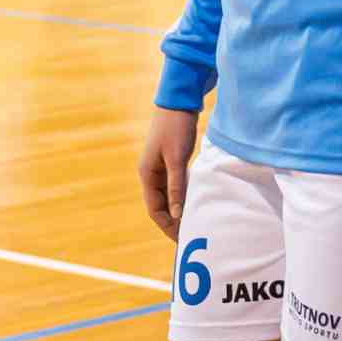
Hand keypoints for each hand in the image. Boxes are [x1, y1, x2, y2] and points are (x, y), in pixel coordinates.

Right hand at [136, 107, 198, 240]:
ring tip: (193, 223)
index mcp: (147, 174)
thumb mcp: (177, 158)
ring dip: (178, 209)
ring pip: (168, 195)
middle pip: (161, 205)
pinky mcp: (170, 160)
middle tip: (189, 236)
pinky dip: (183, 195)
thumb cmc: (176, 128)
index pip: (155, 209)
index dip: (167, 225)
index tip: (181, 239)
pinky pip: (175, 185)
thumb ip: (177, 185)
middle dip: (173, 221)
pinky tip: (194, 202)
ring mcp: (160, 167)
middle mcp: (150, 173)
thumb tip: (177, 214)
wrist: (179, 102)